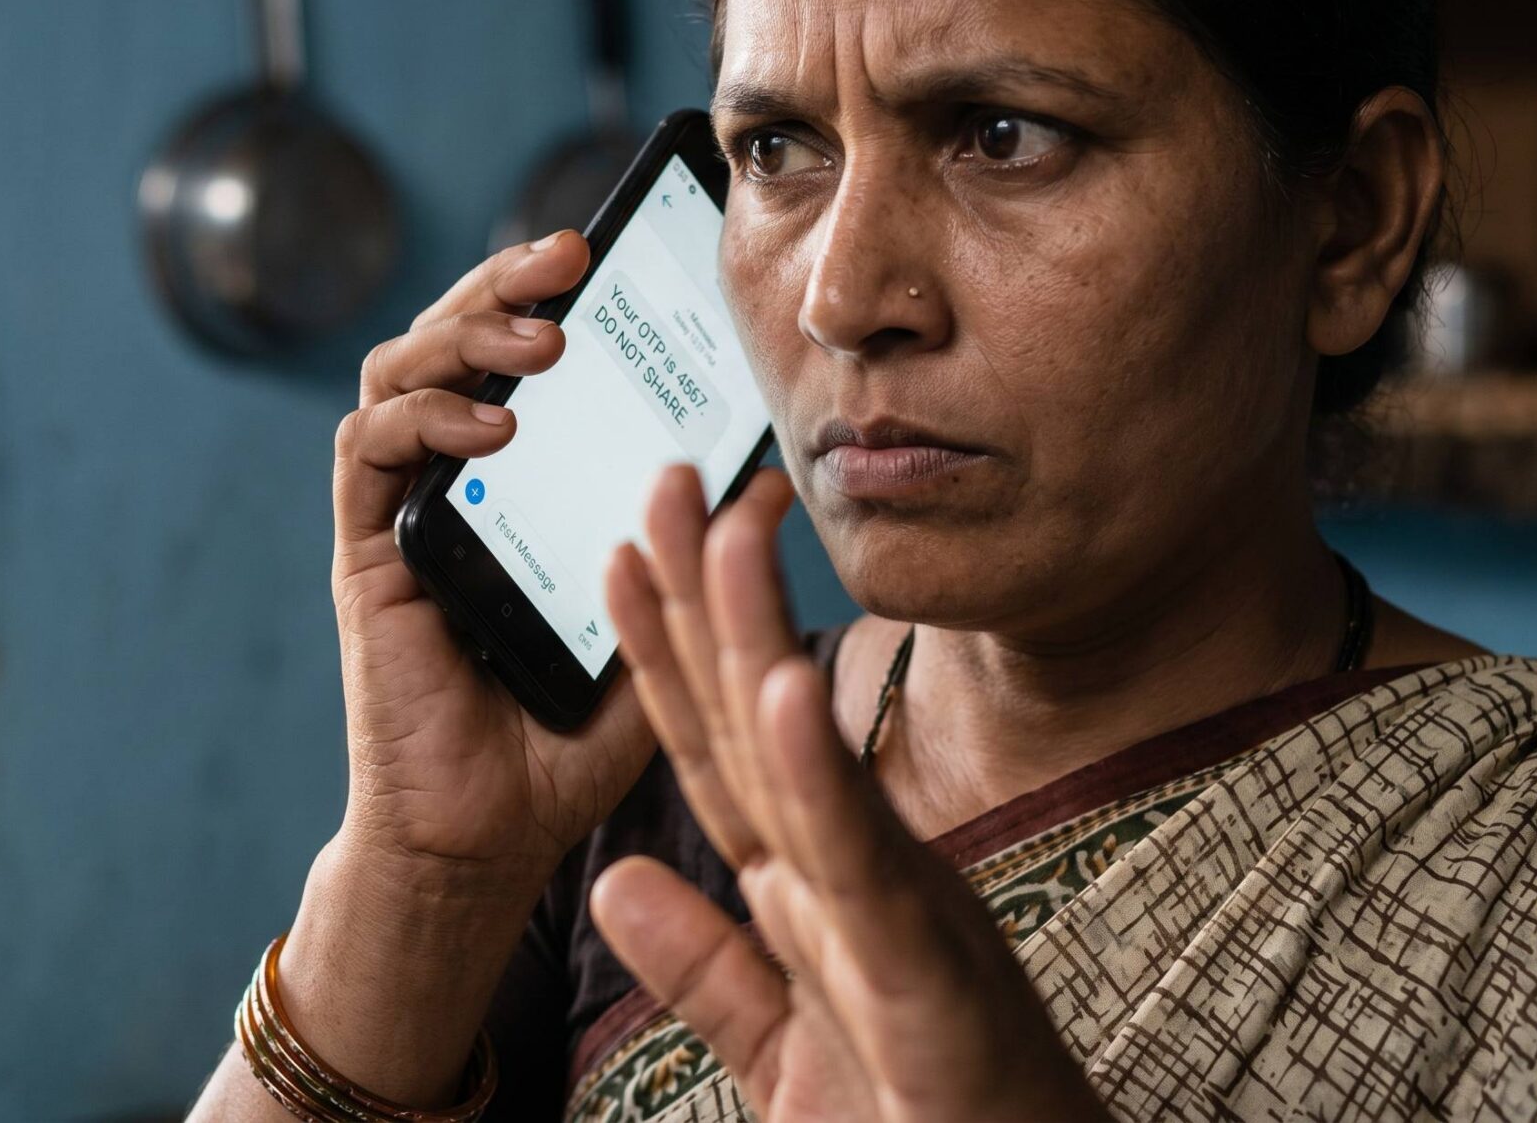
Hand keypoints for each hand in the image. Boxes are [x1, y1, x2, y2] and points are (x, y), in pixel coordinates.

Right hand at [329, 228, 656, 888]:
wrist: (485, 836)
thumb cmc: (569, 740)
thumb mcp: (670, 634)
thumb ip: (712, 559)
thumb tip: (773, 479)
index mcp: (523, 478)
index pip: (525, 351)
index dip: (554, 291)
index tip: (613, 250)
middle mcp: (454, 478)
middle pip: (456, 336)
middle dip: (506, 283)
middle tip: (568, 256)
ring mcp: (405, 510)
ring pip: (402, 370)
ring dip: (466, 335)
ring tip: (542, 339)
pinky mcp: (366, 552)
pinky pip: (369, 452)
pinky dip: (423, 418)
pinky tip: (489, 426)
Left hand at [589, 464, 1113, 1122]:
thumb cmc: (921, 1122)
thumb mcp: (779, 1048)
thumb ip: (704, 967)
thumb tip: (613, 886)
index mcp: (816, 890)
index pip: (717, 755)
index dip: (663, 656)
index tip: (615, 556)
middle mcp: (854, 874)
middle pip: (756, 722)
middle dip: (700, 600)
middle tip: (664, 478)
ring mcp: (892, 910)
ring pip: (808, 759)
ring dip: (759, 639)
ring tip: (719, 534)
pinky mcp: (923, 966)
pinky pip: (860, 859)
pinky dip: (818, 774)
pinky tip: (783, 689)